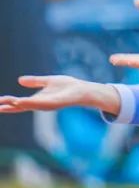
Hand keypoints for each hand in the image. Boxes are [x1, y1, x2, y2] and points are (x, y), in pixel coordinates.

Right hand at [0, 75, 117, 114]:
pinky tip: (20, 101)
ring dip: (15, 104)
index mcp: (37, 99)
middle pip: (20, 106)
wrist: (82, 90)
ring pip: (27, 105)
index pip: (19, 103)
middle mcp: (40, 104)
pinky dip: (29, 103)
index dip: (7, 103)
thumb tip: (19, 80)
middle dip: (8, 107)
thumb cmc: (67, 86)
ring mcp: (46, 105)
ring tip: (3, 103)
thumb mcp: (47, 81)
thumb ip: (35, 81)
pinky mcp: (53, 103)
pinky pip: (39, 103)